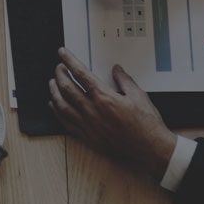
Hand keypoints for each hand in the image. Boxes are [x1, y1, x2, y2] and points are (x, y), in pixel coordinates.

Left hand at [48, 49, 176, 178]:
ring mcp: (88, 125)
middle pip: (67, 88)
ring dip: (54, 92)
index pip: (81, 74)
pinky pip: (66, 123)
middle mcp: (93, 111)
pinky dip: (57, 112)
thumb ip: (124, 80)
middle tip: (59, 68)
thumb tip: (116, 69)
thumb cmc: (147, 125)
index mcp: (105, 98)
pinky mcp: (87, 137)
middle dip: (60, 74)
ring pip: (62, 105)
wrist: (150, 151)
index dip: (70, 61)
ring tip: (52, 83)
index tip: (63, 53)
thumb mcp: (139, 96)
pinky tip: (54, 105)